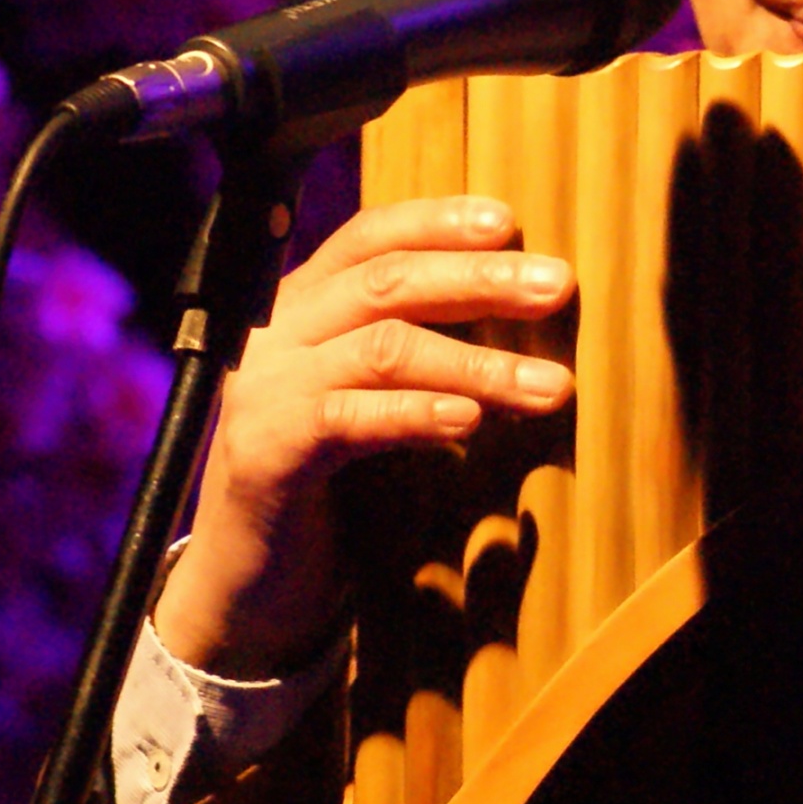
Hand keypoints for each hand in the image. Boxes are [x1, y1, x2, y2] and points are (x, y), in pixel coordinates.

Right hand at [157, 194, 577, 679]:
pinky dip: (416, 414)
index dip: (436, 222)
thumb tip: (517, 312)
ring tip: (551, 385)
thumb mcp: (369, 400)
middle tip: (558, 285)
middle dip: (479, 280)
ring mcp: (264, 390)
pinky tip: (469, 421)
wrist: (244, 582)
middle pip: (385, 282)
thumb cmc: (326, 485)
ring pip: (382, 349)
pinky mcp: (265, 451)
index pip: (369, 238)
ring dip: (477, 363)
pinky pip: (349, 419)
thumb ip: (415, 352)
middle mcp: (276, 334)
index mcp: (301, 307)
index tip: (508, 221)